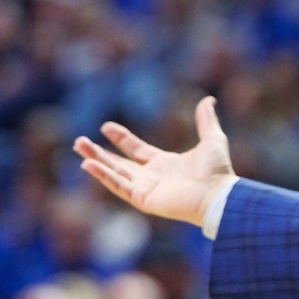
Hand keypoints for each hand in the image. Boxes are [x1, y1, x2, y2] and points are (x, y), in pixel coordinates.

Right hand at [73, 97, 237, 226]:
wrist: (218, 195)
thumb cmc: (217, 172)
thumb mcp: (212, 139)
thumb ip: (206, 120)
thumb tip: (209, 99)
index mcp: (165, 164)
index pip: (136, 150)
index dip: (121, 139)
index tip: (105, 127)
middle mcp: (152, 177)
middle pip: (119, 163)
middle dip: (99, 152)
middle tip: (79, 141)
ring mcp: (146, 189)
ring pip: (114, 173)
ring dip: (96, 162)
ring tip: (79, 148)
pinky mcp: (143, 199)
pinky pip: (119, 186)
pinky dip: (104, 176)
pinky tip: (88, 165)